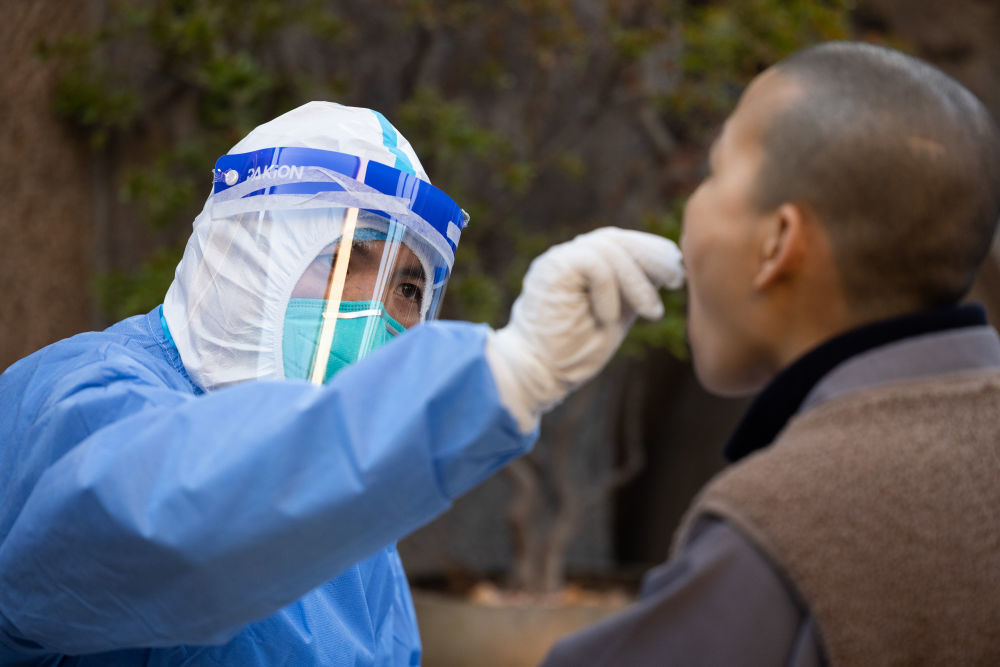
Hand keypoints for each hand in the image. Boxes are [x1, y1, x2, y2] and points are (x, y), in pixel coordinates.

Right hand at [485, 227, 683, 431]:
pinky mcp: (551, 269)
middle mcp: (568, 257)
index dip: (653, 251)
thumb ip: (634, 291)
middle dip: (652, 257)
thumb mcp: (618, 316)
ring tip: (651, 313)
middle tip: (677, 280)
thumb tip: (669, 270)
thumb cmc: (576, 353)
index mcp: (582, 265)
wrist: (536, 374)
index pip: (621, 243)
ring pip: (609, 248)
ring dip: (636, 281)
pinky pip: (594, 265)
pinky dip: (609, 290)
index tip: (678, 272)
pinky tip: (611, 318)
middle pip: (616, 238)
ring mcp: (557, 260)